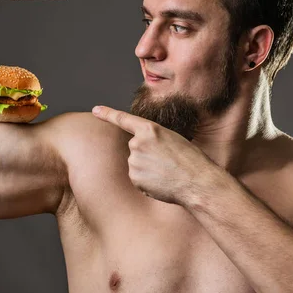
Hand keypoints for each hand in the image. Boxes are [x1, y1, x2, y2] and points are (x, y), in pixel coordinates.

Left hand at [92, 105, 217, 205]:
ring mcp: (134, 162)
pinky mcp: (134, 178)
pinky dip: (147, 181)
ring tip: (167, 172)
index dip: (108, 114)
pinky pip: (138, 178)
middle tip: (167, 161)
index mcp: (150, 129)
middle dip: (147, 154)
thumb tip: (141, 150)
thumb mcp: (173, 139)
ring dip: (148, 168)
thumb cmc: (190, 160)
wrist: (196, 182)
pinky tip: (162, 182)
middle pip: (135, 147)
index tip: (96, 110)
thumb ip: (153, 139)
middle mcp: (137, 143)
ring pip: (136, 163)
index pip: (123, 119)